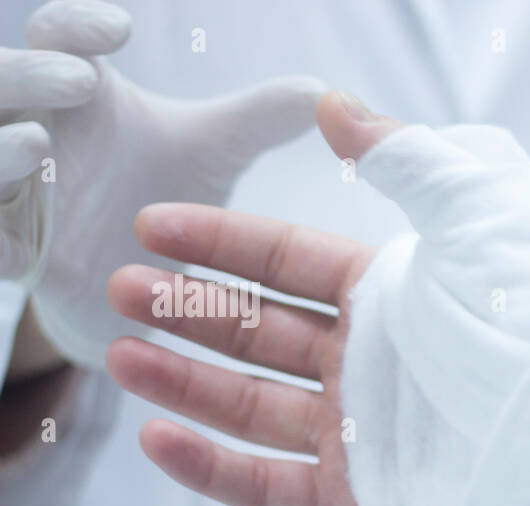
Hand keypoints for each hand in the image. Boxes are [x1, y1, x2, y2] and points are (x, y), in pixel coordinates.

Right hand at [1, 0, 324, 367]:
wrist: (143, 282)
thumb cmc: (168, 199)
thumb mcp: (215, 154)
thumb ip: (258, 120)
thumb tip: (324, 91)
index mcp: (77, 91)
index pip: (58, 35)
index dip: (78, 25)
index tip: (121, 30)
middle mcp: (31, 126)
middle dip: (27, 74)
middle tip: (78, 79)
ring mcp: (11, 185)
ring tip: (38, 143)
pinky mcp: (5, 243)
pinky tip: (18, 230)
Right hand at [103, 94, 413, 505]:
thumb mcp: (476, 212)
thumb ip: (404, 158)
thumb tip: (338, 105)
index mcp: (403, 291)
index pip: (293, 261)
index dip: (223, 240)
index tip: (154, 224)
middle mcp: (383, 360)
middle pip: (266, 330)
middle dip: (191, 306)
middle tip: (118, 289)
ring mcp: (372, 433)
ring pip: (258, 405)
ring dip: (186, 380)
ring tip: (119, 354)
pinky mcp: (369, 500)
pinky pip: (275, 485)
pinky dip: (215, 467)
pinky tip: (157, 437)